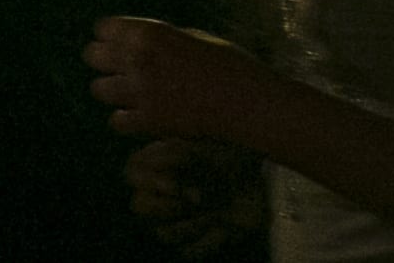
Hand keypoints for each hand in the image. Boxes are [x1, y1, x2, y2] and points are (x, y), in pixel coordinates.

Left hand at [88, 16, 276, 144]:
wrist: (252, 103)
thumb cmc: (232, 66)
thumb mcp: (194, 38)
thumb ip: (161, 40)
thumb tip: (140, 42)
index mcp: (149, 33)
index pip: (103, 28)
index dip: (111, 37)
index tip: (121, 45)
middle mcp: (137, 58)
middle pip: (92, 56)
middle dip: (106, 62)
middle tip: (122, 71)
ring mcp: (141, 91)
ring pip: (98, 89)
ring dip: (113, 92)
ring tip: (132, 96)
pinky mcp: (149, 121)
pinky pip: (116, 121)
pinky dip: (127, 121)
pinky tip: (141, 119)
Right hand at [124, 137, 264, 257]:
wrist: (261, 174)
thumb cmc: (229, 153)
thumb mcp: (200, 143)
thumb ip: (170, 151)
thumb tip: (152, 164)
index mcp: (158, 165)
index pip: (131, 175)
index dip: (150, 184)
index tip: (176, 186)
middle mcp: (164, 193)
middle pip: (140, 208)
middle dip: (169, 206)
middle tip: (199, 199)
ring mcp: (182, 217)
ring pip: (164, 233)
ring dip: (191, 223)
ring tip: (214, 212)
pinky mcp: (203, 237)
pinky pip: (191, 251)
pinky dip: (207, 242)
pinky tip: (222, 227)